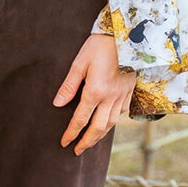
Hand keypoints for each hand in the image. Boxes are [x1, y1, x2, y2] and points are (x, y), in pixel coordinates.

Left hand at [53, 34, 134, 154]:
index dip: (71, 133)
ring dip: (100, 136)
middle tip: (77, 151)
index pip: (80, 119)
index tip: (64, 143)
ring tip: (91, 142)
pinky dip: (113, 122)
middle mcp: (110, 97)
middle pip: (98, 128)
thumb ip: (69, 85)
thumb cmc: (100, 45)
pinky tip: (108, 123)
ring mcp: (122, 95)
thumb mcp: (80, 62)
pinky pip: (121, 112)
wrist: (128, 35)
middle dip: (87, 142)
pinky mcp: (130, 91)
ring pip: (111, 123)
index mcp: (95, 91)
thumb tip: (57, 104)